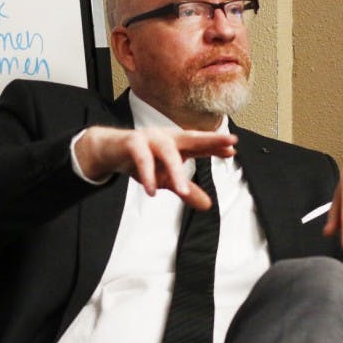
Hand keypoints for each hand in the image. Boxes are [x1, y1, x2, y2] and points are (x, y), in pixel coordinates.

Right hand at [74, 125, 237, 209]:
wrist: (108, 150)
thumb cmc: (141, 160)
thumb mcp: (165, 179)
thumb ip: (186, 190)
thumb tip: (207, 205)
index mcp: (177, 143)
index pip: (200, 144)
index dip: (216, 147)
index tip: (233, 150)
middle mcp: (167, 137)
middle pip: (191, 137)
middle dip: (210, 140)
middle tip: (228, 143)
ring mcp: (150, 138)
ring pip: (167, 152)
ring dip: (175, 171)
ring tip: (182, 191)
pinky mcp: (132, 143)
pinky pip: (142, 159)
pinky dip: (147, 174)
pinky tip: (152, 190)